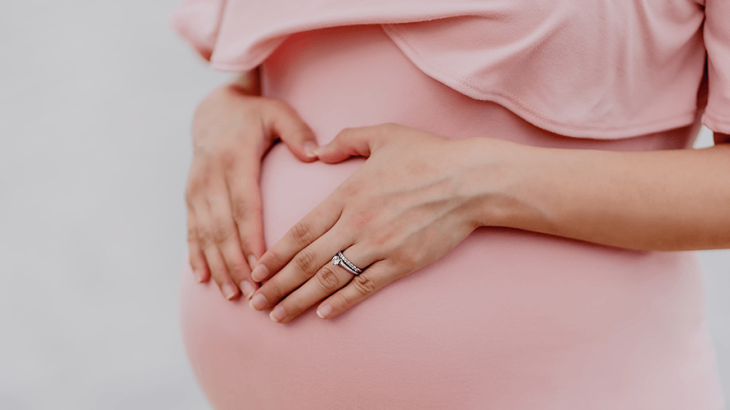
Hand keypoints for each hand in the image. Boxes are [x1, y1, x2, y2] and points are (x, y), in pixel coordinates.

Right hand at [185, 81, 318, 299]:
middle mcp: (211, 178)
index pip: (244, 206)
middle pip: (223, 228)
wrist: (213, 110)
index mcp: (235, 160)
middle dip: (236, 263)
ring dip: (218, 266)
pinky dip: (196, 256)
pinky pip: (191, 231)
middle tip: (253, 293)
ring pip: (205, 234)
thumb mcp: (278, 113)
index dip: (250, 237)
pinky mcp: (191, 198)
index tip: (261, 265)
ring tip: (233, 294)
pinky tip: (203, 280)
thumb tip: (316, 154)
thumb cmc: (254, 115)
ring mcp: (197, 190)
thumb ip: (297, 132)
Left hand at [247, 123, 486, 321]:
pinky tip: (324, 314)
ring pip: (330, 279)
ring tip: (278, 315)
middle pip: (307, 261)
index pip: (301, 231)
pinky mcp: (402, 263)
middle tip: (254, 303)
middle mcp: (357, 224)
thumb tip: (318, 150)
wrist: (471, 181)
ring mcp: (379, 246)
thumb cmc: (428, 155)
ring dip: (300, 300)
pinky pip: (365, 287)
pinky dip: (342, 302)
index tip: (256, 270)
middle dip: (277, 285)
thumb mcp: (384, 135)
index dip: (275, 254)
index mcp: (347, 195)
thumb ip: (346, 140)